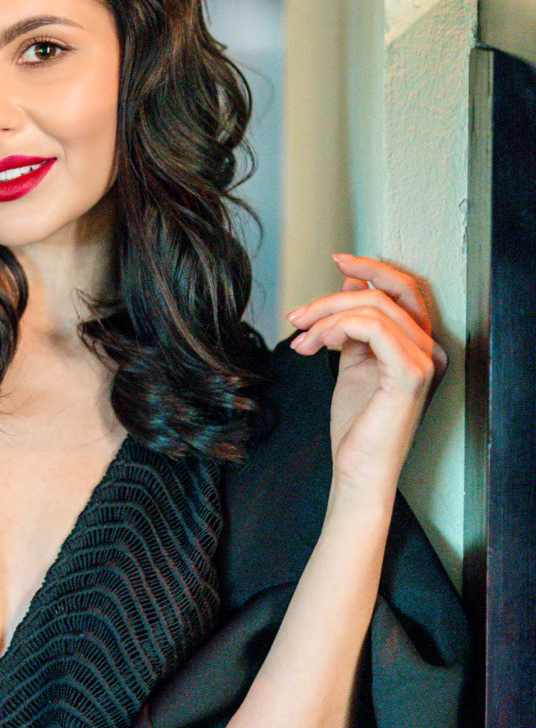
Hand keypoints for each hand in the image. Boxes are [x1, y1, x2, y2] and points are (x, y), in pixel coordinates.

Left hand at [284, 254, 447, 497]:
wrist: (357, 468)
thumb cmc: (355, 422)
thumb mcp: (352, 360)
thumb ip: (353, 324)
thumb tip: (349, 281)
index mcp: (418, 343)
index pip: (404, 289)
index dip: (372, 268)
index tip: (337, 260)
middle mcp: (430, 348)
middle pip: (386, 293)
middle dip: (333, 296)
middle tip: (297, 316)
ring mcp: (425, 360)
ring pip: (372, 307)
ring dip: (325, 317)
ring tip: (301, 340)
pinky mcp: (411, 373)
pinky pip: (372, 327)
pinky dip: (337, 327)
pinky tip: (317, 344)